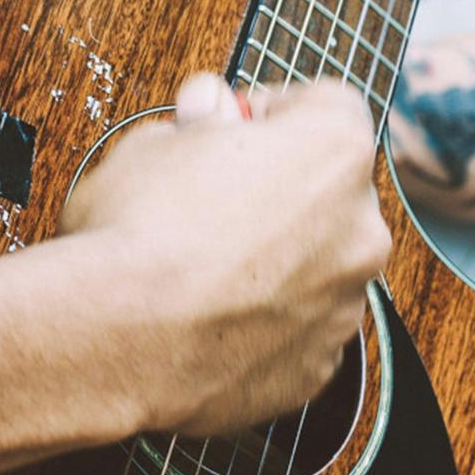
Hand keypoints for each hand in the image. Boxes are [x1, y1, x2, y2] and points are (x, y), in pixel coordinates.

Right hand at [60, 74, 389, 436]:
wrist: (115, 343)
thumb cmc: (134, 235)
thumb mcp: (152, 143)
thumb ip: (200, 123)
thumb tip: (209, 108)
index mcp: (333, 152)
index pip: (327, 106)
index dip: (270, 113)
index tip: (230, 128)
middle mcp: (360, 229)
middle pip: (329, 192)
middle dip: (278, 190)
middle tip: (210, 201)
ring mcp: (344, 304)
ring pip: (317, 266)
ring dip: (275, 259)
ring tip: (201, 270)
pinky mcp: (317, 367)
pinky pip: (297, 329)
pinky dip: (264, 322)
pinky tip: (208, 318)